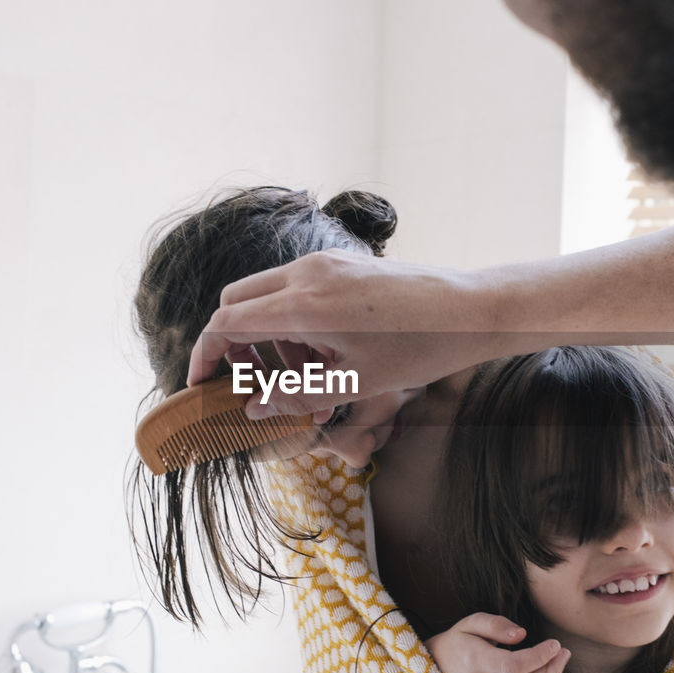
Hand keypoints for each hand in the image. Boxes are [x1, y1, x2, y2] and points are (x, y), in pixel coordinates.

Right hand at [186, 250, 517, 416]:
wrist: (473, 310)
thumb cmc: (422, 348)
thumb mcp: (357, 382)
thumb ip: (298, 395)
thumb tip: (254, 408)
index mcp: (304, 304)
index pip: (227, 323)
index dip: (205, 355)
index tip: (200, 383)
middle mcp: (308, 274)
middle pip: (237, 301)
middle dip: (235, 343)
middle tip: (256, 382)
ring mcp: (327, 264)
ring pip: (267, 294)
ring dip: (270, 335)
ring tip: (308, 377)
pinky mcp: (345, 265)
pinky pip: (298, 288)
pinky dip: (295, 320)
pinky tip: (328, 353)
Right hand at [425, 613, 569, 672]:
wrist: (436, 664)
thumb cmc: (459, 640)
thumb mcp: (472, 622)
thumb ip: (496, 624)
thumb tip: (522, 635)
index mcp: (475, 661)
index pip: (514, 666)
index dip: (540, 657)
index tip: (555, 645)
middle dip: (551, 670)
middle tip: (563, 654)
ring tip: (557, 669)